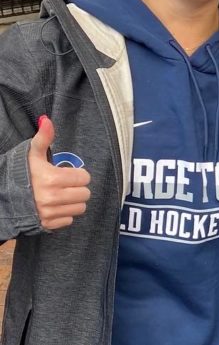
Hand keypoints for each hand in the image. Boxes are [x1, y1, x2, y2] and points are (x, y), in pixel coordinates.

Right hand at [28, 116, 90, 230]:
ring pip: (80, 208)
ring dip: (73, 202)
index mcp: (52, 178)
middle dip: (77, 188)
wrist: (2, 197)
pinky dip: (64, 214)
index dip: (77, 175)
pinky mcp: (48, 224)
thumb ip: (43, 138)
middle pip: (85, 194)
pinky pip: (69, 220)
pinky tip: (54, 207)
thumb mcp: (31, 155)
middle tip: (64, 185)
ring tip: (60, 196)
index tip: (66, 174)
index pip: (85, 178)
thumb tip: (47, 120)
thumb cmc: (20, 174)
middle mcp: (53, 197)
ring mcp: (50, 213)